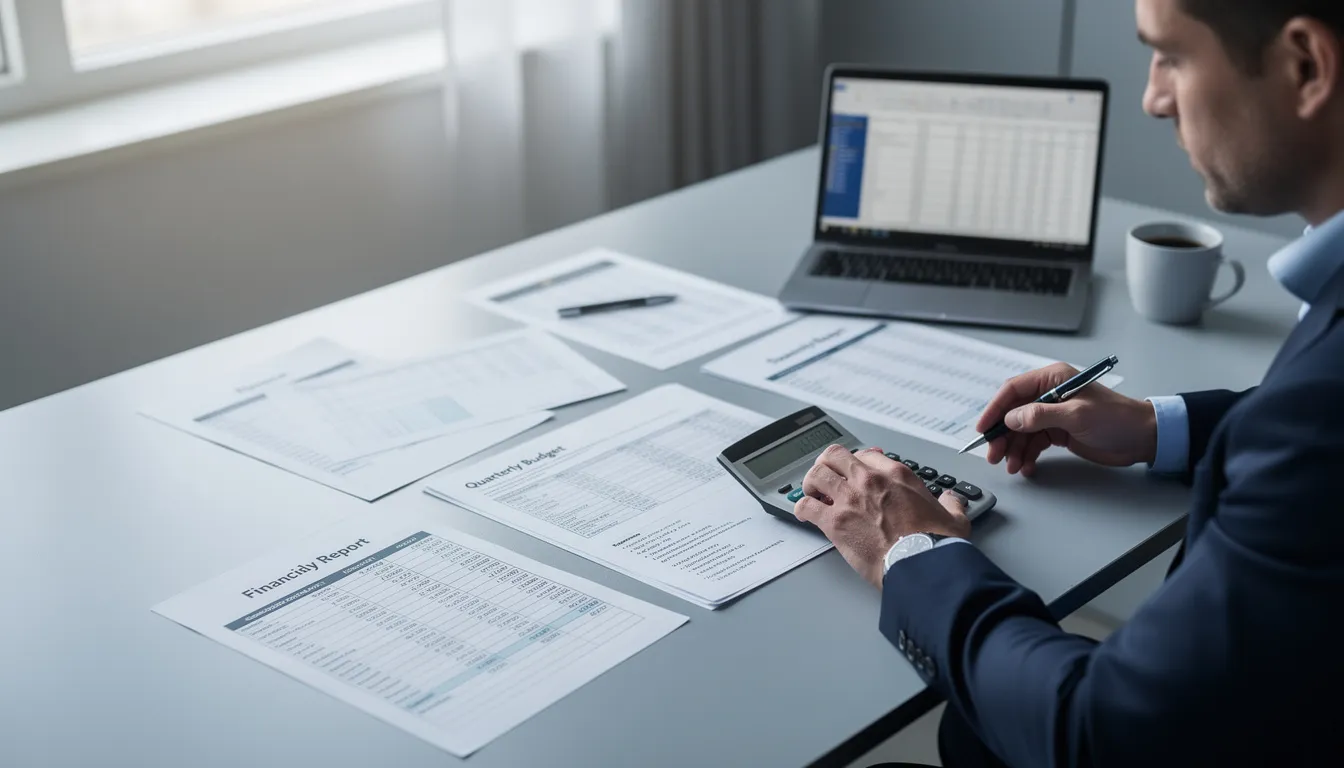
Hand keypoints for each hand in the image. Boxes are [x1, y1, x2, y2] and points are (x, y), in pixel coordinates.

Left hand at [795, 445, 970, 588]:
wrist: (921, 565)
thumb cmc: (935, 543)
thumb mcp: (953, 518)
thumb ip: (951, 504)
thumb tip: (953, 501)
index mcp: (895, 474)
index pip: (865, 455)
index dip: (857, 463)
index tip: (855, 472)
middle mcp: (868, 480)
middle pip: (834, 456)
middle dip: (827, 464)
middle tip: (827, 476)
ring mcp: (848, 499)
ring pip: (815, 475)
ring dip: (811, 483)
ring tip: (813, 493)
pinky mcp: (834, 523)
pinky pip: (806, 506)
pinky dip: (802, 508)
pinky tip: (804, 514)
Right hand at [977, 362, 1158, 475]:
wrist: (1142, 438)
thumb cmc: (1116, 419)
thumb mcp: (1077, 415)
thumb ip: (1041, 415)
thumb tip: (1011, 419)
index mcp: (1053, 379)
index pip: (1013, 390)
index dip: (995, 409)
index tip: (984, 428)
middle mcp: (1049, 394)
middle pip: (1013, 413)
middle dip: (1002, 435)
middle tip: (994, 455)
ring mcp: (1053, 414)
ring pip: (1021, 431)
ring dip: (1013, 449)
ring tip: (1012, 466)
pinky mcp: (1058, 432)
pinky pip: (1033, 443)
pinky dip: (1027, 455)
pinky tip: (1026, 467)